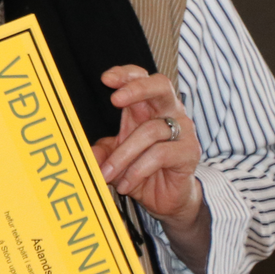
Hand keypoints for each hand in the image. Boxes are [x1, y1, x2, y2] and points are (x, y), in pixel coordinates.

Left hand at [92, 64, 209, 272]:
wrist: (165, 199)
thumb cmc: (140, 170)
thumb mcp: (113, 157)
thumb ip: (100, 151)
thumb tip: (85, 153)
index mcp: (147, 108)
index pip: (142, 78)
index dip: (127, 74)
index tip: (106, 78)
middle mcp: (168, 114)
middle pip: (161, 87)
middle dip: (137, 88)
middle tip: (115, 99)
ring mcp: (182, 131)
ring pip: (150, 131)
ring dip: (123, 155)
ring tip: (107, 174)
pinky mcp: (189, 152)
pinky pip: (160, 154)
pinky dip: (137, 170)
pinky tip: (126, 183)